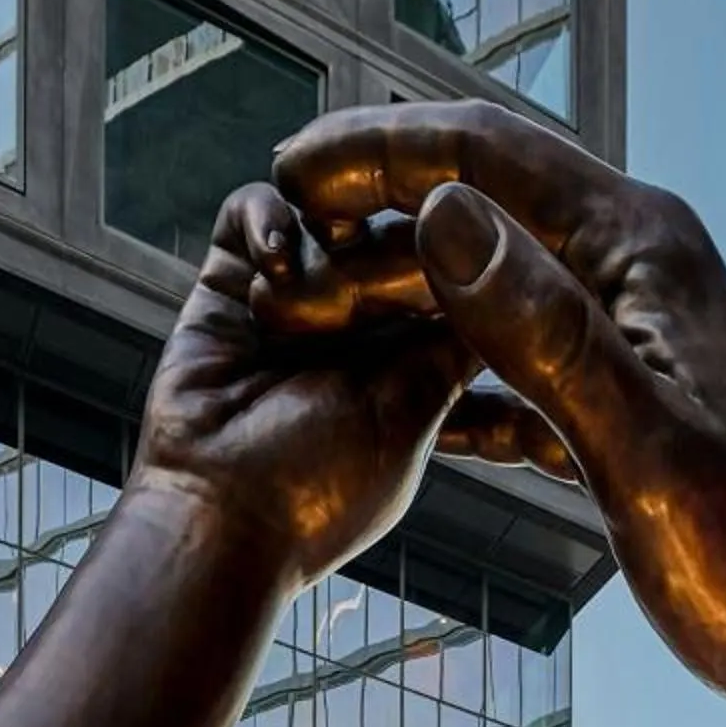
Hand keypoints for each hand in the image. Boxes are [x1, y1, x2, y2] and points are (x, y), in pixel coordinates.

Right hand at [130, 182, 475, 583]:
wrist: (219, 516)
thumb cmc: (319, 492)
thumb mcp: (413, 416)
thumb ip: (451, 344)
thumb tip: (506, 279)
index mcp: (413, 355)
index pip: (450, 274)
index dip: (455, 251)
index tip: (459, 243)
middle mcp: (358, 321)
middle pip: (393, 231)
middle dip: (393, 239)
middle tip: (386, 269)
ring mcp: (296, 297)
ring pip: (330, 210)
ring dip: (334, 231)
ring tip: (327, 273)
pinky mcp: (231, 281)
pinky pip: (250, 212)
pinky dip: (266, 218)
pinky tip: (278, 259)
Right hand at [273, 102, 725, 709]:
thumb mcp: (633, 442)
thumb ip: (540, 329)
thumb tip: (442, 212)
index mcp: (645, 251)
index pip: (491, 153)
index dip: (382, 149)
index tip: (291, 166)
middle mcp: (641, 268)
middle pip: (489, 197)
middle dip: (382, 201)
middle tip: (285, 225)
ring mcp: (635, 330)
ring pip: (497, 278)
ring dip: (407, 287)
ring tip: (316, 307)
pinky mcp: (624, 397)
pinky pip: (518, 355)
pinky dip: (452, 363)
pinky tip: (396, 399)